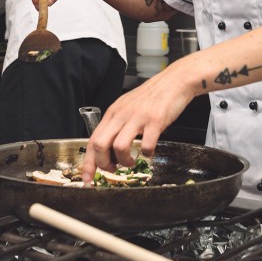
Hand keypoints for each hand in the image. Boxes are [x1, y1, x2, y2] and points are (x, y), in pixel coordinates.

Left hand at [81, 63, 197, 183]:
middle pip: (100, 145)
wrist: (173, 82)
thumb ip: (117, 125)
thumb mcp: (127, 108)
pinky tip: (150, 151)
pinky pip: (146, 145)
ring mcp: (137, 118)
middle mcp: (121, 115)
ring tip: (132, 162)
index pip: (92, 140)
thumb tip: (109, 150)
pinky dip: (147, 154)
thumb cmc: (151, 97)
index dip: (88, 163)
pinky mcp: (154, 121)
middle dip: (104, 164)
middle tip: (114, 169)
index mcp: (113, 114)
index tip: (88, 178)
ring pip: (119, 147)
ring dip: (125, 161)